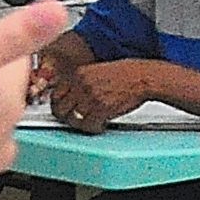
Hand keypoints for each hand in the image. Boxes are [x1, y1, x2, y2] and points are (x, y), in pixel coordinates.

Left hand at [45, 57, 165, 132]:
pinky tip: (101, 125)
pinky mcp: (102, 108)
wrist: (143, 77)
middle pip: (60, 109)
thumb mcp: (97, 71)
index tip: (63, 111)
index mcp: (79, 73)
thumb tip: (71, 97)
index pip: (55, 94)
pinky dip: (94, 128)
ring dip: (81, 125)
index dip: (58, 106)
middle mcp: (81, 84)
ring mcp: (91, 96)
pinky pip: (89, 125)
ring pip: (73, 120)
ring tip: (90, 124)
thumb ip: (81, 82)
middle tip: (75, 121)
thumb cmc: (126, 74)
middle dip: (66, 118)